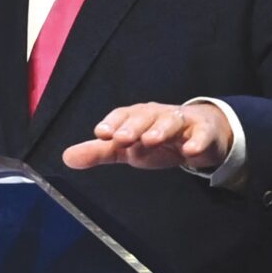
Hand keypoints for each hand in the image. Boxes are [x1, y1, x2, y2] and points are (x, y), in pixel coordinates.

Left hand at [61, 101, 231, 172]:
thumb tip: (67, 158)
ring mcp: (183, 121)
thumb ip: (100, 152)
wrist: (202, 135)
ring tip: (150, 140)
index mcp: (137, 116)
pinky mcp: (204, 132)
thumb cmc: (159, 139)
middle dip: (132, 126)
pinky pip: (202, 134)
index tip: (101, 134)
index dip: (112, 123)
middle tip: (121, 138)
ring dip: (160, 129)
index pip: (122, 114)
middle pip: (145, 115)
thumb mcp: (128, 148)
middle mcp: (158, 114)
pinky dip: (197, 141)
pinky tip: (190, 152)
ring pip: (171, 121)